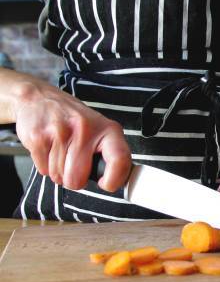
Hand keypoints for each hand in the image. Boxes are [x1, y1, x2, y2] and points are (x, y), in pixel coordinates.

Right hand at [11, 75, 130, 191]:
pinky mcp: (38, 137)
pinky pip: (43, 170)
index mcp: (108, 130)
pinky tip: (49, 149)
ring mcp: (60, 133)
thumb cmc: (75, 119)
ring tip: (61, 152)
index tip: (106, 184)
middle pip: (78, 178)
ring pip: (59, 176)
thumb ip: (111, 154)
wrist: (40, 98)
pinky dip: (45, 166)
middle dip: (75, 179)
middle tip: (75, 165)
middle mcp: (85, 130)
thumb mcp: (101, 130)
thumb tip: (119, 181)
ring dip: (59, 171)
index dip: (114, 180)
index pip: (120, 160)